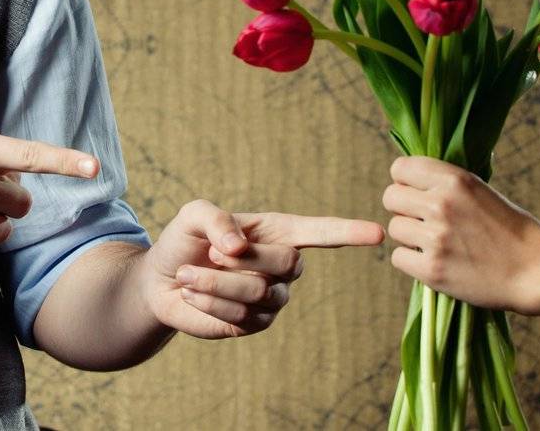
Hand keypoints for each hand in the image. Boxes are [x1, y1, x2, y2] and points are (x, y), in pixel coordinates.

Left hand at [139, 200, 384, 339]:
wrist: (161, 281)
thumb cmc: (185, 241)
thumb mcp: (193, 215)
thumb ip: (216, 218)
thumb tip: (240, 246)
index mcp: (277, 231)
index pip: (320, 232)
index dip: (348, 232)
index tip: (378, 233)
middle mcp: (283, 265)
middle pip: (288, 262)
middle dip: (242, 258)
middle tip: (210, 253)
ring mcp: (272, 297)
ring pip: (260, 292)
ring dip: (216, 281)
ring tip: (190, 275)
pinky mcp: (254, 324)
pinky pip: (241, 316)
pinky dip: (209, 300)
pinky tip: (194, 293)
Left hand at [382, 155, 539, 311]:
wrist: (537, 271)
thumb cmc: (513, 230)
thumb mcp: (482, 191)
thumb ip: (447, 183)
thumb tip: (411, 175)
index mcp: (454, 180)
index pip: (400, 168)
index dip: (405, 181)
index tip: (416, 192)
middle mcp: (440, 205)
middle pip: (390, 197)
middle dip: (404, 209)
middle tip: (424, 221)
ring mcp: (435, 238)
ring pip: (394, 228)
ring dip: (410, 237)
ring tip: (437, 243)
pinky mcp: (432, 269)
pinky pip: (399, 258)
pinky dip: (413, 262)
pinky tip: (435, 261)